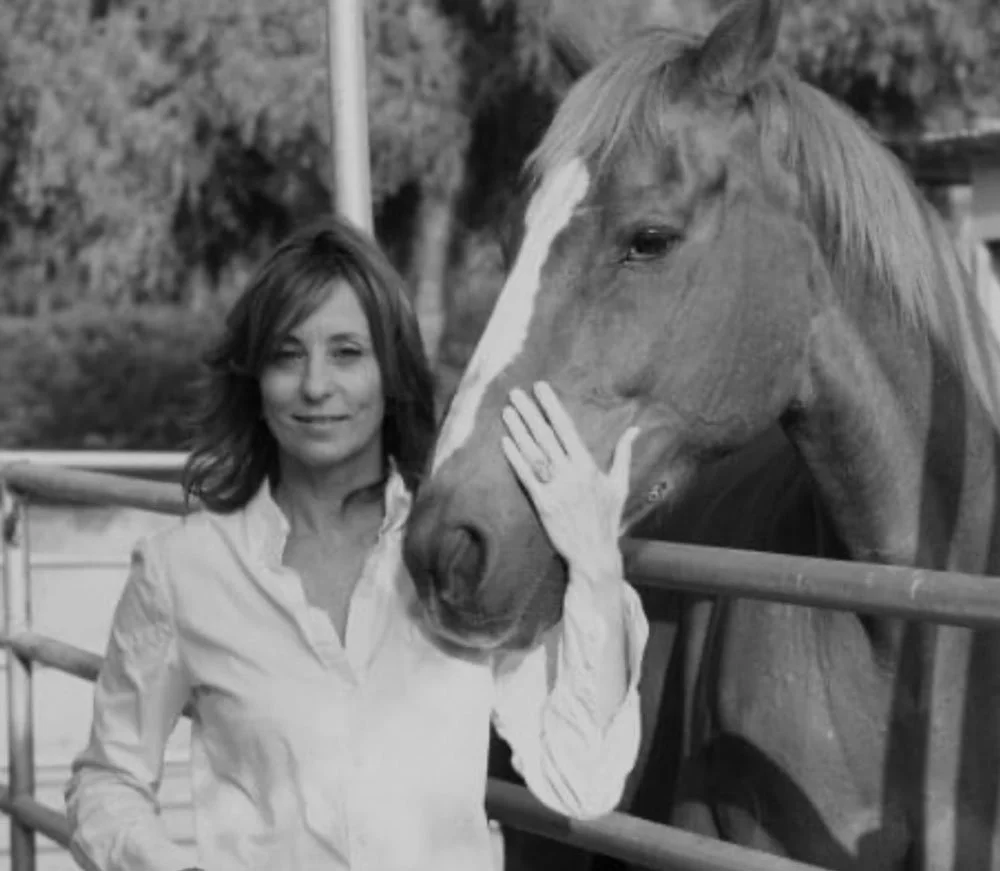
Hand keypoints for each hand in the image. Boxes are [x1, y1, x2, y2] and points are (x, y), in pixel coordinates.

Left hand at [500, 381, 638, 577]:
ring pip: (533, 453)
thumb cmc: (607, 519)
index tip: (540, 388)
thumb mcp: (620, 485)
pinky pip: (526, 477)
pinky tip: (505, 442)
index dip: (552, 406)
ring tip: (507, 412)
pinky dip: (515, 459)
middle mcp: (571, 474)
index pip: (566, 428)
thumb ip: (624, 455)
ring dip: (518, 430)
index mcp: (588, 466)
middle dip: (530, 412)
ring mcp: (555, 489)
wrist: (594, 553)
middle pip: (546, 436)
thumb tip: (635, 429)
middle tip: (514, 393)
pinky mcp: (542, 504)